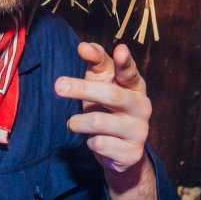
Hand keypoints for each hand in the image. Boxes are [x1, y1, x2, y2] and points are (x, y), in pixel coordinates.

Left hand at [55, 42, 151, 178]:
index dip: (125, 62)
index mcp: (135, 86)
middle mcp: (142, 106)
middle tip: (58, 85)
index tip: (120, 50)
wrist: (122, 151)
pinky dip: (90, 142)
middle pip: (111, 95)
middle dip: (82, 88)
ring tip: (73, 123)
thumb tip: (83, 46)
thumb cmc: (108, 108)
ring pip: (99, 123)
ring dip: (78, 122)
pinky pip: (100, 145)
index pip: (130, 72)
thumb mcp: (102, 83)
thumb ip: (96, 62)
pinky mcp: (132, 153)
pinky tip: (95, 141)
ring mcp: (140, 131)